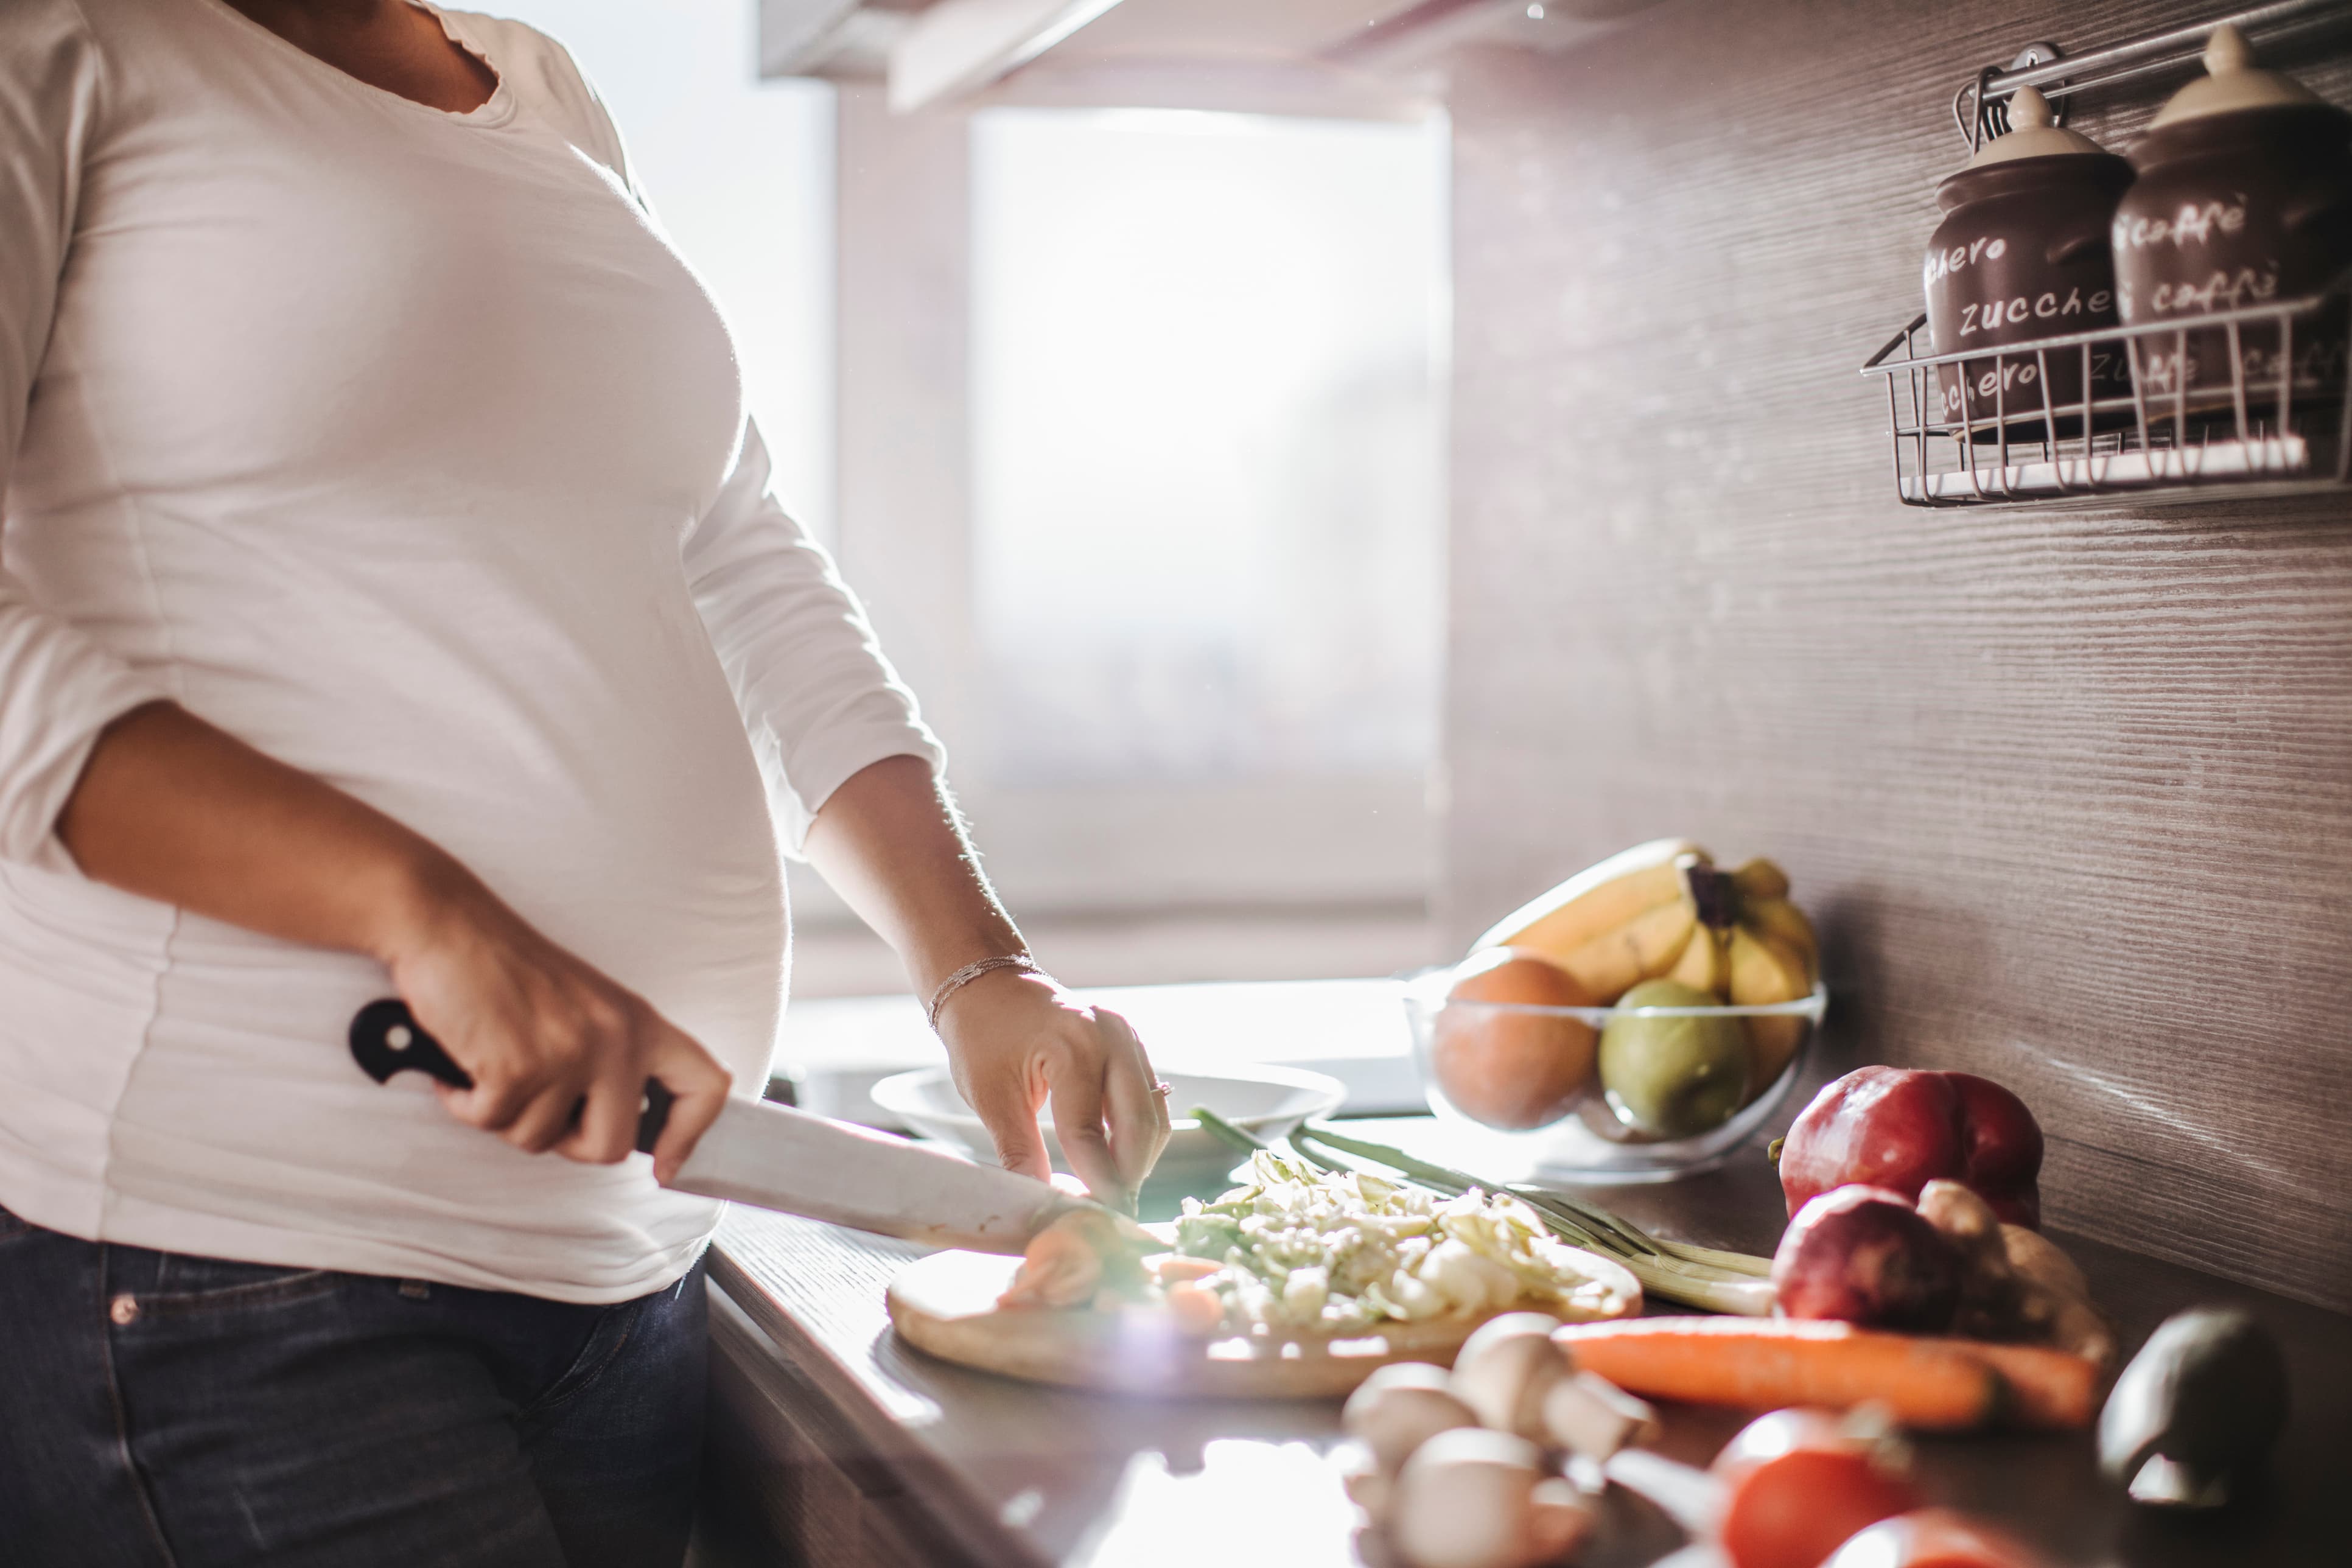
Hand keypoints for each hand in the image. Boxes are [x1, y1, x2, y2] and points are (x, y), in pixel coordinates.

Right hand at [377, 861, 732, 1182]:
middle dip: (567, 1142)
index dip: (690, 1136)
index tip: (666, 1166)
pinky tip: (462, 1064)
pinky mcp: (517, 1068)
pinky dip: (465, 1104)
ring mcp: (568, 1055)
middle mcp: (615, 1039)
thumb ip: (611, 1057)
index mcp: (639, 1022)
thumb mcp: (585, 1005)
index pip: (703, 1086)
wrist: (447, 926)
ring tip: (491, 1065)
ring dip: (504, 1116)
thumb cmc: (506, 968)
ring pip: (540, 1140)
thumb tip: (616, 1123)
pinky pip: (491, 1122)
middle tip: (534, 1106)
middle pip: (611, 1146)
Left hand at [936, 968, 1170, 1211]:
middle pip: (1140, 1123)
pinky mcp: (1132, 1042)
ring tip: (1116, 1190)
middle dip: (1129, 1174)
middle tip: (1114, 1212)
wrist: (990, 986)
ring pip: (1154, 1113)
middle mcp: (1110, 1037)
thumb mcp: (991, 1097)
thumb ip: (1018, 1151)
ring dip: (1140, 1156)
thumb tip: (1036, 1205)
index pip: (1090, 1131)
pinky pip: (1150, 1096)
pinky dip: (1139, 1132)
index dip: (1094, 1180)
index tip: (1094, 1218)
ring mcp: (1127, 1036)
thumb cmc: (982, 1037)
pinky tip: (1119, 1158)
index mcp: (1071, 1047)